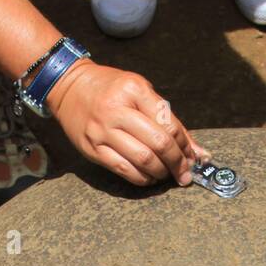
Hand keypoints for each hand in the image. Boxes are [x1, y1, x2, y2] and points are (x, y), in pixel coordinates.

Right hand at [46, 60, 210, 186]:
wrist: (68, 87)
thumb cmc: (110, 89)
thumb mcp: (139, 91)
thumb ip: (167, 118)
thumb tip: (196, 152)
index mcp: (134, 90)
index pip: (169, 123)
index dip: (185, 146)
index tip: (193, 158)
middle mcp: (117, 110)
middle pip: (158, 144)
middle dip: (177, 163)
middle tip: (184, 174)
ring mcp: (103, 131)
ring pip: (142, 160)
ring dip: (160, 173)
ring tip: (166, 174)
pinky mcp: (92, 148)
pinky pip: (123, 169)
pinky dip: (141, 178)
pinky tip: (148, 176)